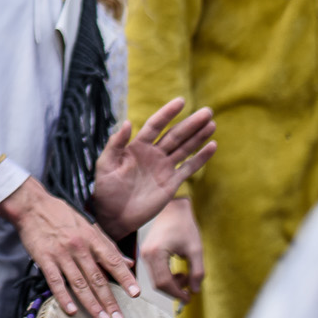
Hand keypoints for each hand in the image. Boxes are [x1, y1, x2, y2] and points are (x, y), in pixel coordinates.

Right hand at [0, 177, 137, 317]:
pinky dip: (64, 297)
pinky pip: (56, 281)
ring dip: (92, 304)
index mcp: (91, 238)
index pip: (112, 260)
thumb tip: (129, 263)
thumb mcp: (88, 226)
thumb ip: (108, 245)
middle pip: (97, 278)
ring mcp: (61, 253)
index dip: (125, 277)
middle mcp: (79, 246)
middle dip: (109, 301)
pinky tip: (72, 311)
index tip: (135, 293)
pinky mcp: (44, 258)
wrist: (32, 206)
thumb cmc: (62, 215)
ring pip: (79, 283)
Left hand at [88, 98, 216, 239]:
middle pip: (175, 135)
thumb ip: (116, 144)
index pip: (156, 125)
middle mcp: (153, 154)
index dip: (167, 113)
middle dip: (191, 123)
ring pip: (185, 148)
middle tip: (207, 112)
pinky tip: (212, 146)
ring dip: (198, 136)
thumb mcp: (105, 164)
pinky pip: (189, 168)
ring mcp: (164, 168)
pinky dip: (201, 158)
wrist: (112, 216)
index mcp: (137, 146)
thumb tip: (128, 122)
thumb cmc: (105, 188)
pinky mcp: (171, 183)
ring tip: (212, 123)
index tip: (181, 101)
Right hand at [139, 198, 203, 302]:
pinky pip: (155, 272)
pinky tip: (178, 271)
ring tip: (186, 276)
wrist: (173, 208)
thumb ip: (197, 272)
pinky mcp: (146, 253)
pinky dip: (167, 277)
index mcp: (156, 253)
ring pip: (156, 280)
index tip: (189, 298)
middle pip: (158, 284)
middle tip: (190, 289)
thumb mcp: (196, 249)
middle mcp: (146, 254)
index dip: (178, 293)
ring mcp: (144, 253)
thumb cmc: (184, 225)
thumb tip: (195, 291)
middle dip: (175, 290)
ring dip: (172, 284)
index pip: (164, 282)